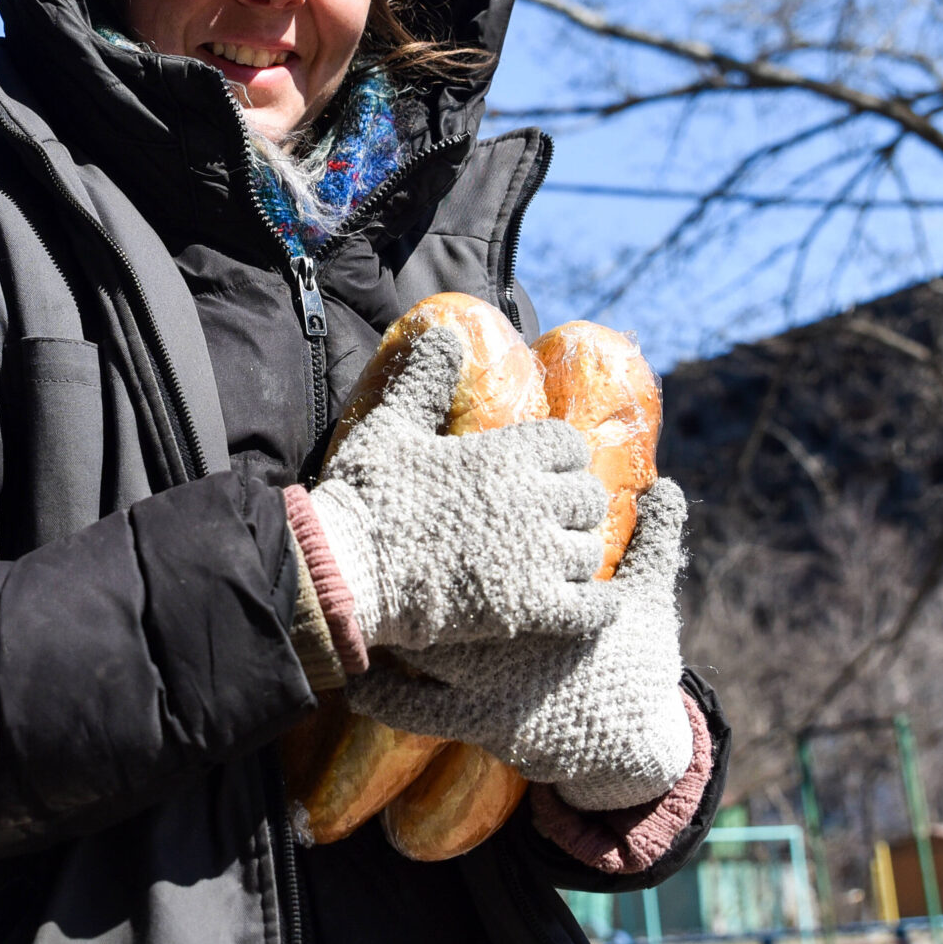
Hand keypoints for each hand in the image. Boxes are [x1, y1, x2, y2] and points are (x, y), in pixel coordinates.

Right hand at [305, 325, 612, 649]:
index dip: (562, 456)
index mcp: (506, 454)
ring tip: (558, 561)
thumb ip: (425, 380)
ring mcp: (536, 558)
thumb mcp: (391, 426)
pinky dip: (597, 607)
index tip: (547, 469)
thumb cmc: (367, 495)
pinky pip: (591, 609)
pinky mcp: (530, 608)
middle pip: (589, 498)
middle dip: (575, 505)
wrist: (345, 569)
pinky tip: (589, 604)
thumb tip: (443, 334)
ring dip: (577, 554)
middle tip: (554, 517)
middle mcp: (533, 500)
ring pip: (590, 551)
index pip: (569, 446)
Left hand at [347, 479, 696, 809]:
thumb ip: (656, 541)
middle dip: (410, 565)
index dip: (461, 504)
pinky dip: (380, 691)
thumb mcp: (651, 600)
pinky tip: (351, 672)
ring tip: (345, 594)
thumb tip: (673, 486)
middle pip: (450, 589)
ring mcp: (495, 680)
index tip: (423, 482)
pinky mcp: (479, 722)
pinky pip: (416, 708)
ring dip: (384, 622)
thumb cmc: (639, 666)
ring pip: (424, 644)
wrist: (635, 748)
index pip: (509, 540)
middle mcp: (520, 633)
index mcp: (555, 593)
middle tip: (367, 531)